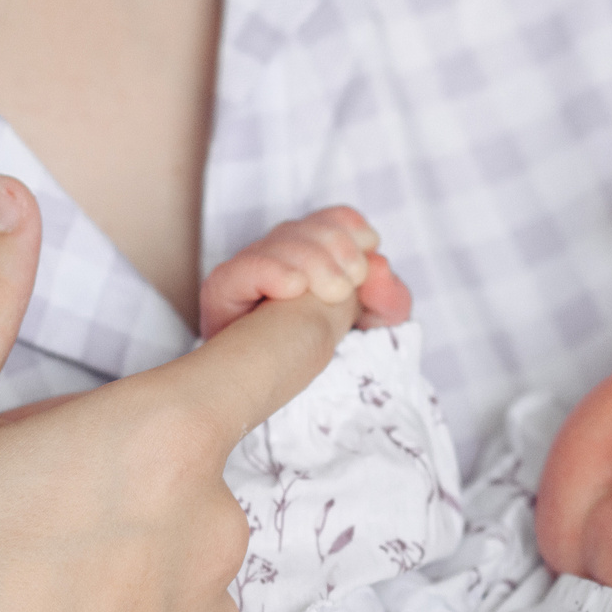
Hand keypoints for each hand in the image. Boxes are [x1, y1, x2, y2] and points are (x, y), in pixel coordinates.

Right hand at [0, 176, 362, 611]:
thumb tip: (7, 198)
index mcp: (166, 441)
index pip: (290, 349)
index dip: (310, 306)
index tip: (327, 284)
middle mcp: (216, 529)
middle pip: (201, 452)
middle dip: (133, 449)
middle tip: (21, 489)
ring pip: (187, 540)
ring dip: (132, 536)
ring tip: (19, 575)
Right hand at [198, 205, 413, 338]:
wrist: (271, 394)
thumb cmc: (322, 355)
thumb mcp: (375, 326)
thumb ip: (388, 295)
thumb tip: (380, 266)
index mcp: (312, 255)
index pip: (331, 218)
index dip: (349, 225)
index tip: (369, 245)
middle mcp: (277, 254)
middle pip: (306, 227)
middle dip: (337, 247)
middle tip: (348, 283)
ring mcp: (247, 271)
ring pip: (281, 242)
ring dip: (314, 262)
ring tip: (332, 292)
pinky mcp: (222, 290)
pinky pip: (244, 267)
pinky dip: (273, 271)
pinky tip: (294, 287)